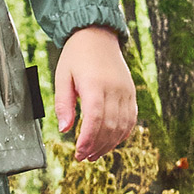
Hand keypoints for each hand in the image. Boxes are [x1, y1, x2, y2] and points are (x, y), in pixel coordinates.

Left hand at [53, 26, 136, 161]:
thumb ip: (63, 104)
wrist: (97, 35)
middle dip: (96, 146)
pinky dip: (122, 134)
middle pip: (109, 126)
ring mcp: (126, 91)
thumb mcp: (62, 77)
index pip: (95, 119)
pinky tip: (110, 143)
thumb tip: (65, 129)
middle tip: (83, 158)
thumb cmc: (76, 56)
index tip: (78, 153)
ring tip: (94, 154)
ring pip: (122, 126)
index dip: (87, 140)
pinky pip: (131, 119)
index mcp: (94, 84)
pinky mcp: (131, 93)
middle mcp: (114, 89)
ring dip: (109, 144)